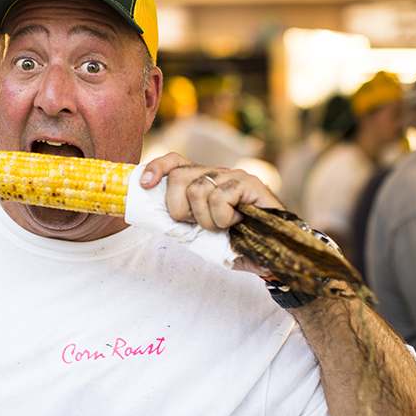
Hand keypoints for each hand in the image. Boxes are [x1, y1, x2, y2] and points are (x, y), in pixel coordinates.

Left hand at [139, 153, 283, 230]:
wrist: (271, 254)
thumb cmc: (233, 242)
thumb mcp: (199, 230)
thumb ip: (180, 218)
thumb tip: (151, 212)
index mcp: (202, 180)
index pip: (174, 161)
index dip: (157, 168)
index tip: (144, 185)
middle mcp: (216, 173)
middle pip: (179, 176)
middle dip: (179, 208)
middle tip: (197, 224)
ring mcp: (233, 175)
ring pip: (197, 191)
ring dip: (206, 220)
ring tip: (222, 227)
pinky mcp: (249, 183)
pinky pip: (219, 198)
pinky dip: (223, 218)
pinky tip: (236, 223)